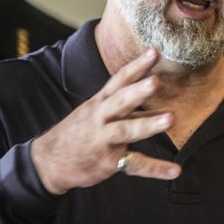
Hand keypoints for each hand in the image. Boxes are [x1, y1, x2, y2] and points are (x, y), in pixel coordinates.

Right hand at [31, 48, 180, 194]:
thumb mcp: (96, 113)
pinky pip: (134, 165)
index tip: (154, 52)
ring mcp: (104, 140)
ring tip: (170, 118)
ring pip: (126, 130)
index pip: (119, 80)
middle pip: (120, 101)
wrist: (49, 161)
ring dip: (148, 124)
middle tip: (156, 81)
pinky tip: (175, 170)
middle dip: (138, 90)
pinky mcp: (108, 161)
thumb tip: (152, 92)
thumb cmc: (79, 132)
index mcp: (100, 102)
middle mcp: (101, 118)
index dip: (137, 66)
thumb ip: (125, 106)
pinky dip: (155, 168)